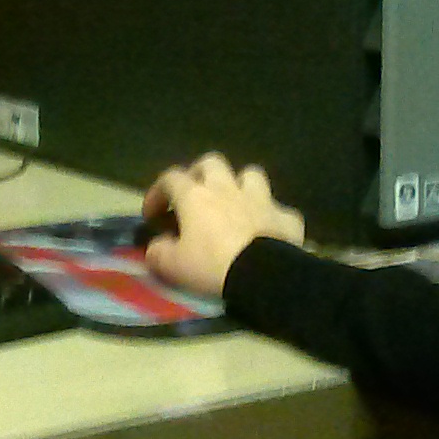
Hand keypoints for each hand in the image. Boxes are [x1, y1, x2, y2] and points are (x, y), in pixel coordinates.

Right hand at [140, 153, 304, 299]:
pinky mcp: (286, 217)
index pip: (170, 178)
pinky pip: (279, 210)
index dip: (158, 192)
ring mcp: (261, 199)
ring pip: (251, 175)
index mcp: (196, 196)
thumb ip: (158, 252)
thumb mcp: (173, 265)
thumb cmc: (211, 265)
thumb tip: (157, 246)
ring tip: (235, 204)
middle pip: (211, 163)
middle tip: (194, 195)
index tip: (153, 214)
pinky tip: (268, 232)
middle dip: (200, 174)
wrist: (263, 275)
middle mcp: (227, 188)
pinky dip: (272, 219)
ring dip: (241, 186)